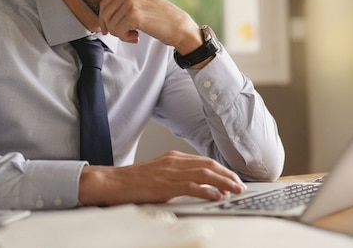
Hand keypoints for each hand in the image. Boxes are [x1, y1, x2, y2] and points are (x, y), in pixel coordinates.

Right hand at [78, 151, 247, 205]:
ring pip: (204, 174)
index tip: (232, 178)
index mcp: (173, 157)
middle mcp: (174, 161)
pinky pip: (192, 186)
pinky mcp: (166, 185)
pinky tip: (217, 196)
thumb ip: (176, 175)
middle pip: (209, 165)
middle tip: (240, 185)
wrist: (113, 182)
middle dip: (227, 175)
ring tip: (235, 190)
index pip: (204, 161)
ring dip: (223, 182)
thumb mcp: (158, 172)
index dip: (221, 169)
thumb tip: (197, 186)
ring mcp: (170, 172)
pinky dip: (207, 191)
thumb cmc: (133, 181)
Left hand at [98, 0, 202, 54]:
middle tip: (126, 34)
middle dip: (112, 28)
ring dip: (120, 34)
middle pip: (105, 14)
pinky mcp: (134, 15)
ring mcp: (131, 2)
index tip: (115, 30)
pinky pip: (118, 31)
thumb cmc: (159, 18)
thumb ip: (121, 6)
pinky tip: (137, 37)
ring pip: (110, 24)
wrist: (179, 26)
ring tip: (133, 35)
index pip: (104, 5)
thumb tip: (101, 21)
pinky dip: (125, 38)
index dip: (105, 21)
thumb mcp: (139, 4)